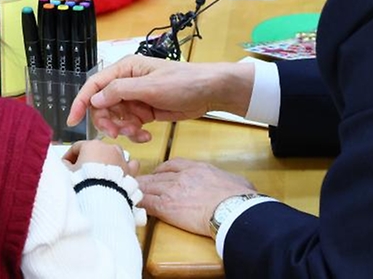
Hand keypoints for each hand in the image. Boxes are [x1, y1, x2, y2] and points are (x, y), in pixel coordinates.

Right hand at [62, 140, 139, 176]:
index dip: (69, 156)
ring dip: (107, 161)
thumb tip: (64, 163)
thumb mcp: (67, 173)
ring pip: (113, 155)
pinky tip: (120, 174)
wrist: (101, 199)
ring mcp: (121, 157)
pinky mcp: (130, 170)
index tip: (66, 166)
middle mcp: (108, 147)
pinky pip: (129, 165)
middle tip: (81, 173)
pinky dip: (125, 168)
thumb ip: (64, 165)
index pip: (77, 147)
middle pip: (95, 150)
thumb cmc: (82, 183)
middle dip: (88, 160)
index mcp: (91, 145)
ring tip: (100, 175)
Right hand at [66, 55, 253, 142]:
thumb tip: (95, 99)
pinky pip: (130, 125)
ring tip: (139, 133)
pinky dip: (135, 133)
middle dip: (108, 121)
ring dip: (123, 129)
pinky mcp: (144, 111)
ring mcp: (135, 98)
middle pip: (103, 105)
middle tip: (117, 133)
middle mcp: (126, 82)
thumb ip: (120, 91)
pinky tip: (147, 135)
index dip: (82, 102)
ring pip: (116, 118)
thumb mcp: (150, 86)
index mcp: (125, 69)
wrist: (209, 92)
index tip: (73, 120)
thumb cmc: (182, 82)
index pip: (95, 85)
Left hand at [139, 158, 255, 236]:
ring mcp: (172, 190)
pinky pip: (147, 202)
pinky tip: (133, 205)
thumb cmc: (239, 198)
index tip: (158, 173)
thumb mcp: (237, 181)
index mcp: (198, 168)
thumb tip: (242, 187)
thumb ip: (231, 182)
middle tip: (138, 183)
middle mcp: (182, 176)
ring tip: (130, 192)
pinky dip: (139, 203)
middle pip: (157, 175)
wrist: (231, 208)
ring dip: (139, 190)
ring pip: (148, 186)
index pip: (173, 164)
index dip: (163, 169)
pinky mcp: (166, 206)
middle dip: (147, 179)